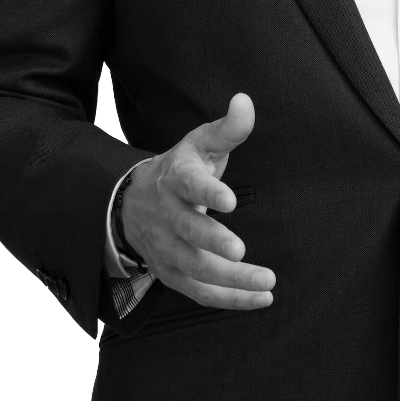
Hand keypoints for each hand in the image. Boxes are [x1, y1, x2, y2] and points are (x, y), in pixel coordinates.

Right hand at [120, 93, 275, 310]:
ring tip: (267, 282)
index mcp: (177, 179)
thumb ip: (228, 128)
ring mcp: (168, 249)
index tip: (230, 199)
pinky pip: (201, 293)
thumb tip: (245, 101)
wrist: (132, 203)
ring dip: (231, 280)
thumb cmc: (180, 169)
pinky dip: (230, 300)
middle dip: (214, 243)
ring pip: (196, 269)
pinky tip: (262, 299)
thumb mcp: (200, 143)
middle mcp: (168, 216)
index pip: (190, 184)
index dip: (209, 191)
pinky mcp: (173, 274)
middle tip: (241, 252)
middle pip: (189, 233)